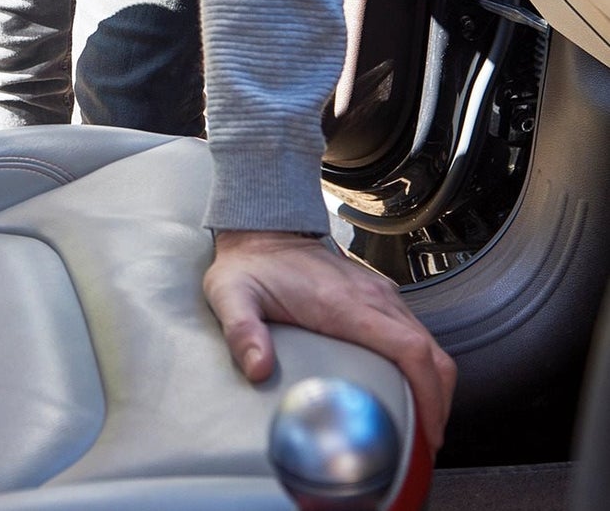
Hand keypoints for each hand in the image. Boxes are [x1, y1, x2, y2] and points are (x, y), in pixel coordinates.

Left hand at [204, 230, 455, 453]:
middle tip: (426, 441)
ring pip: (427, 343)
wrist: (260, 229)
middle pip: (431, 353)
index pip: (411, 349)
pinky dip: (420, 364)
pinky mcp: (375, 294)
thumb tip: (258, 369)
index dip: (429, 393)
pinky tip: (404, 388)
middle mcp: (371, 297)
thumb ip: (242, 331)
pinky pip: (412, 332)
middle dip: (438, 400)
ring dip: (432, 384)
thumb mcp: (231, 295)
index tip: (428, 430)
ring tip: (419, 425)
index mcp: (345, 303)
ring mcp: (377, 293)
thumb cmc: (248, 264)